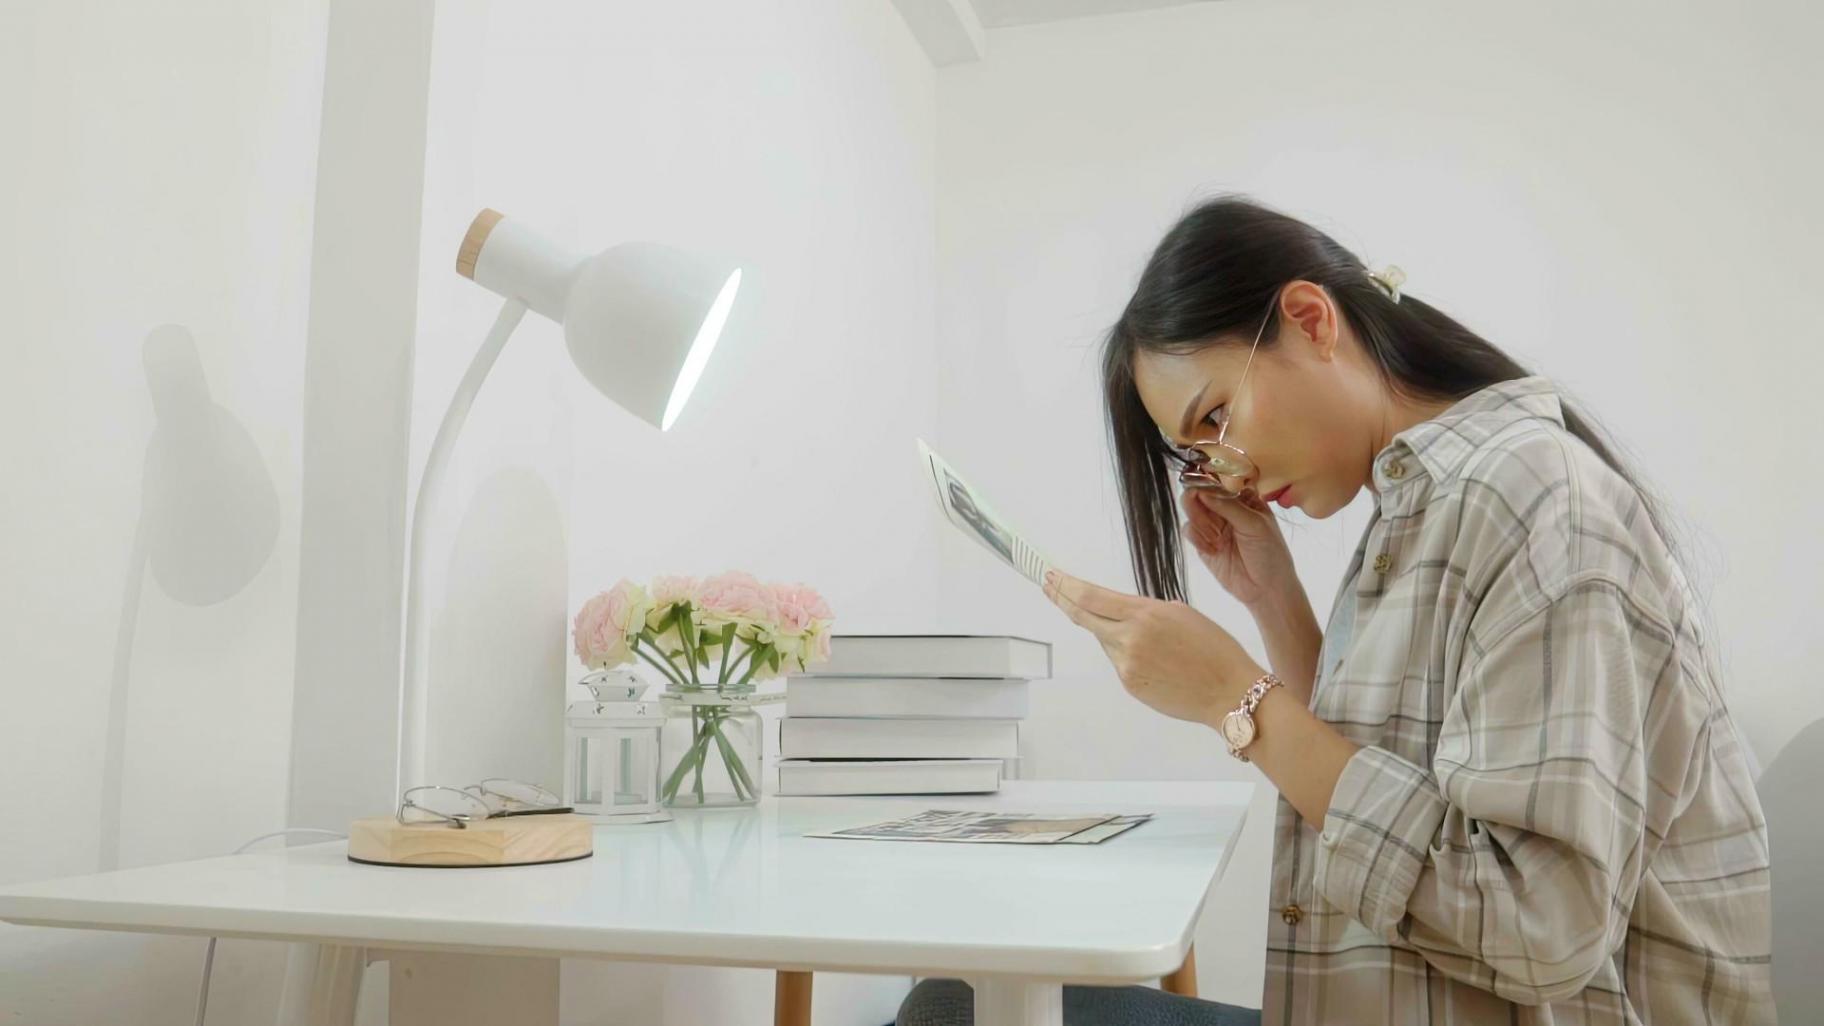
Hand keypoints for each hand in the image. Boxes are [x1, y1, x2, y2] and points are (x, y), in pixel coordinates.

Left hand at [1042, 569, 1264, 727]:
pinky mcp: (1130, 685)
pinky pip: (1118, 661)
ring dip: (1109, 630)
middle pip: (1083, 616)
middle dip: (1062, 599)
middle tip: (1048, 586)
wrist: (1229, 692)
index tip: (1050, 575)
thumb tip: (1118, 612)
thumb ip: (1143, 610)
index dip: (1066, 586)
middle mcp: (1129, 639)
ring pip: (1104, 640)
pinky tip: (1155, 658)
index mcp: (1144, 614)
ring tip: (1147, 636)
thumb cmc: (1214, 649)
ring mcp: (1126, 665)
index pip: (1091, 597)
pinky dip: (1126, 653)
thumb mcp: (1180, 613)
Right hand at [1180, 488, 1299, 610]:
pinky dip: (1197, 537)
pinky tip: (1212, 549)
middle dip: (1198, 498)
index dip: (1209, 477)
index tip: (1199, 477)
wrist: (1266, 589)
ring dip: (1198, 519)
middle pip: (1201, 491)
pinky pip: (1189, 530)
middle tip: (1199, 505)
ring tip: (1213, 535)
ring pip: (1192, 509)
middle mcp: (1226, 508)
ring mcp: (1213, 524)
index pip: (1222, 480)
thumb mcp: (1255, 525)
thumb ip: (1228, 507)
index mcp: (1244, 498)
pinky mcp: (1203, 543)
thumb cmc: (1270, 553)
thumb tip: (1202, 491)